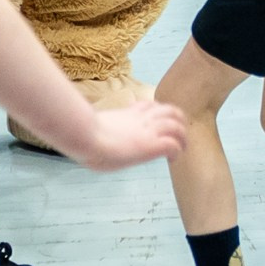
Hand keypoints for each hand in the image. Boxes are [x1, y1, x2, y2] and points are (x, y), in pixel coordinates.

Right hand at [71, 99, 188, 170]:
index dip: (158, 112)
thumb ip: (97, 129)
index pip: (150, 105)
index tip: (156, 124)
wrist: (85, 136)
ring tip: (181, 148)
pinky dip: (177, 151)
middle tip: (178, 135)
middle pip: (170, 110)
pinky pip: (173, 145)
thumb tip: (82, 137)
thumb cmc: (82, 136)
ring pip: (177, 126)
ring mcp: (148, 131)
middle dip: (178, 121)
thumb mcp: (92, 128)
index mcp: (128, 114)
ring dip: (183, 137)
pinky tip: (172, 159)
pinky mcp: (151, 145)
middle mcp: (141, 120)